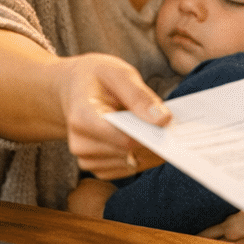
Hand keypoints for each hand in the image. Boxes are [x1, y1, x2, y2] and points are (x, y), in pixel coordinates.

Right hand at [55, 52, 170, 180]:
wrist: (75, 88)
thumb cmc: (98, 77)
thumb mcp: (118, 73)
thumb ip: (140, 96)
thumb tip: (162, 120)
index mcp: (82, 117)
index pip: (123, 138)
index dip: (149, 134)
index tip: (169, 125)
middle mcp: (80, 143)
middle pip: (129, 152)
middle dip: (153, 139)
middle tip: (166, 123)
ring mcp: (86, 158)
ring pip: (132, 164)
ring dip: (149, 149)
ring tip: (149, 127)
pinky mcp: (96, 167)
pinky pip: (128, 170)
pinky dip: (142, 156)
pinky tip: (143, 139)